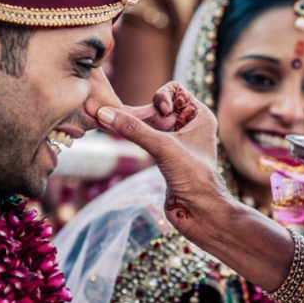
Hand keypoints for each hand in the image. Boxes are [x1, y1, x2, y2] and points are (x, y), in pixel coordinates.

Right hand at [96, 82, 232, 235]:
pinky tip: (111, 132)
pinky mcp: (163, 156)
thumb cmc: (195, 178)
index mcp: (200, 116)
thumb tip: (105, 113)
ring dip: (129, 123)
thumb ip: (134, 129)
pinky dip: (129, 135)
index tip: (159, 111)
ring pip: (147, 123)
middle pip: (156, 107)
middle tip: (111, 114)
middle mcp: (188, 126)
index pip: (175, 90)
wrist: (200, 212)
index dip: (161, 96)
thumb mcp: (164, 147)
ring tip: (103, 121)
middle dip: (137, 112)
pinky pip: (143, 138)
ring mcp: (175, 141)